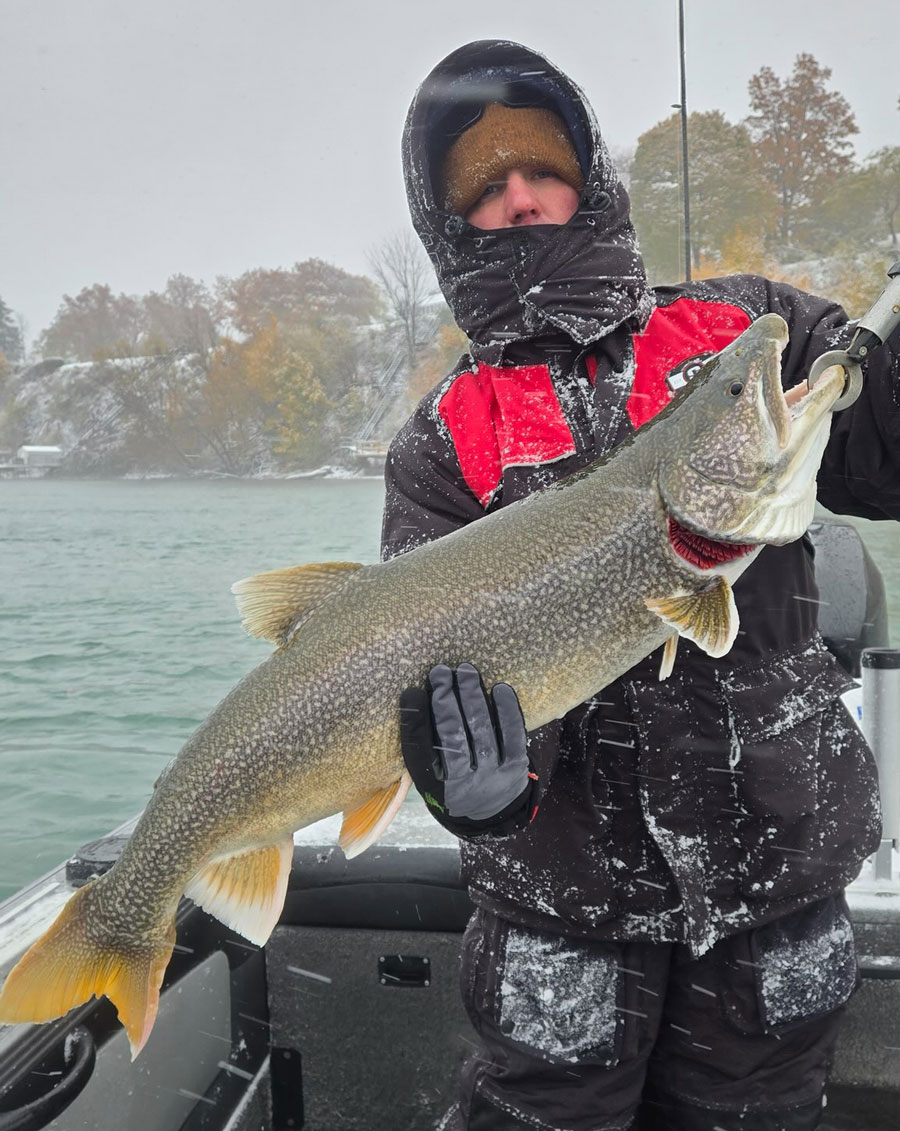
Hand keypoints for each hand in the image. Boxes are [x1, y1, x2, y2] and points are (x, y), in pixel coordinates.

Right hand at [399, 663, 536, 837]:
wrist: (493, 811)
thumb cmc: (455, 782)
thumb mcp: (431, 775)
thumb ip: (424, 745)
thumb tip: (415, 696)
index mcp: (435, 789)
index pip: (421, 753)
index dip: (415, 722)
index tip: (412, 691)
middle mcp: (464, 786)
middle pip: (452, 740)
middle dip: (445, 703)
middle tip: (440, 672)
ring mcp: (492, 777)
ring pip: (481, 733)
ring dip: (473, 698)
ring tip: (466, 671)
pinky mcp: (516, 768)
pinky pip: (513, 737)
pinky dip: (506, 712)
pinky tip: (499, 688)